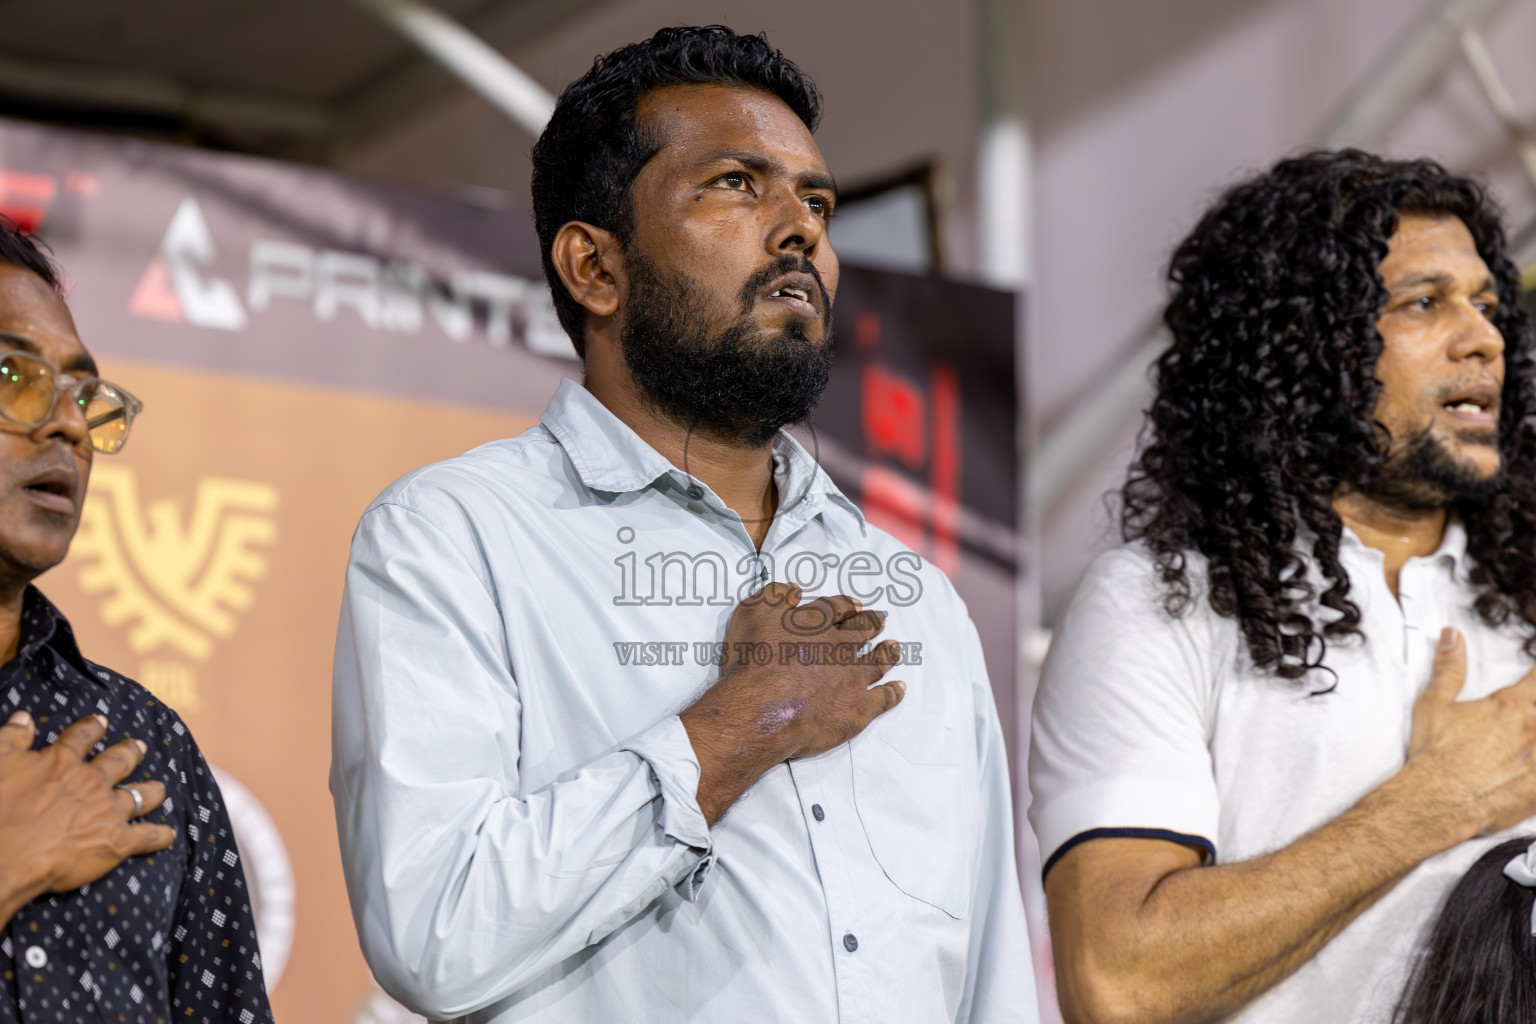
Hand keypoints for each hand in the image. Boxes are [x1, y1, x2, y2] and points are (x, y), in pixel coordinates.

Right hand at [0, 711, 174, 909]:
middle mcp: (92, 782)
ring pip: (138, 796)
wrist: (6, 853)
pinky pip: (146, 837)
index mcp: (63, 762)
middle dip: (130, 753)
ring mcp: (108, 811)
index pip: (82, 737)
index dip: (92, 728)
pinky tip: (169, 835)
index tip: (101, 721)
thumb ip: (13, 738)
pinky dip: (159, 836)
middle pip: (119, 762)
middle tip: (139, 747)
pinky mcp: (116, 841)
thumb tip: (24, 717)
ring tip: (160, 788)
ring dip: (150, 791)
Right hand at [681, 583, 904, 823]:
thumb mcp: (752, 612)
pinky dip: (893, 693)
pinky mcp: (859, 708)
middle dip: (872, 623)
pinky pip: (883, 698)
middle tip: (881, 620)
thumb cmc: (753, 660)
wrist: (764, 707)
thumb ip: (775, 594)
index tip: (855, 604)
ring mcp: (853, 678)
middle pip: (863, 631)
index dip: (846, 605)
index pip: (837, 607)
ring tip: (894, 648)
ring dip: (887, 653)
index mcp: (817, 622)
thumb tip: (795, 589)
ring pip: (877, 662)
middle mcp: (840, 647)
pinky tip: (899, 688)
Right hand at [1403, 627, 1535, 840]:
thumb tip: (1453, 634)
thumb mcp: (1434, 703)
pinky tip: (1532, 769)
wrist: (1439, 798)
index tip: (1535, 679)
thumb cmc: (1436, 752)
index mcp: (1509, 706)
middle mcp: (1532, 728)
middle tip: (1528, 721)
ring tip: (1532, 741)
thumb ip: (1449, 668)